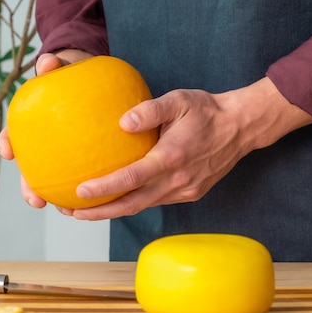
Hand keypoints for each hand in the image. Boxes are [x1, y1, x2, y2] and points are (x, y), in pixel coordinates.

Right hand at [0, 49, 92, 207]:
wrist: (91, 78)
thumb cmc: (73, 72)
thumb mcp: (64, 65)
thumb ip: (54, 65)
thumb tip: (47, 62)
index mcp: (32, 121)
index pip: (14, 133)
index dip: (7, 143)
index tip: (6, 153)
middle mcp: (43, 140)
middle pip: (31, 167)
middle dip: (30, 187)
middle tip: (36, 200)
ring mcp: (62, 151)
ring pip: (56, 178)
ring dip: (58, 196)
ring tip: (66, 211)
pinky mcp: (83, 156)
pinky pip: (85, 172)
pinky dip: (88, 186)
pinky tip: (98, 199)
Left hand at [65, 77, 311, 219]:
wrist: (241, 127)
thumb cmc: (207, 111)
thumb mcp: (179, 100)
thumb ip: (150, 110)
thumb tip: (122, 122)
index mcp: (172, 157)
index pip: (131, 179)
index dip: (104, 189)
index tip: (79, 192)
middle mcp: (177, 180)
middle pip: (132, 204)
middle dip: (99, 212)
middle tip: (70, 211)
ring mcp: (185, 191)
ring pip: (143, 206)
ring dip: (113, 210)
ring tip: (85, 209)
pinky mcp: (190, 193)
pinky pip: (155, 201)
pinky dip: (133, 203)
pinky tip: (117, 198)